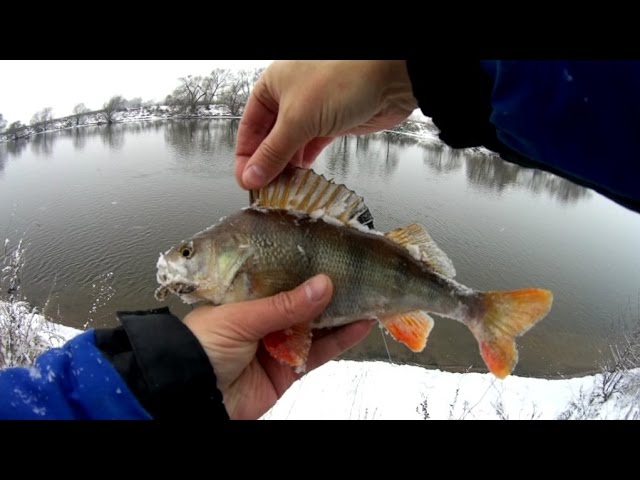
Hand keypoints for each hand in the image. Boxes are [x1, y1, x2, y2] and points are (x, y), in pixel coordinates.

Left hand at [182, 274, 373, 419]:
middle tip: (354, 273)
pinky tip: (359, 324)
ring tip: (367, 294)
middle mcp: (262, 318)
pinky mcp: (289, 369)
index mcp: (244, 296)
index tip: (328, 255)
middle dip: (328, 289)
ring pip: (317, 324)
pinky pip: (320, 351)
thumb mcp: (240, 317)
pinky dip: (342, 339)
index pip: (279, 276)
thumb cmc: (201, 347)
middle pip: (302, 300)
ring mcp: (277, 343)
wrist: (192, 396)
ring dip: (342, 312)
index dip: (304, 267)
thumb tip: (322, 285)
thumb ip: (284, 305)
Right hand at [235, 60, 417, 189]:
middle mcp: (290, 97)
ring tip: (282, 189)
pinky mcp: (334, 123)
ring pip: (291, 144)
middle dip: (267, 164)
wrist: (391, 76)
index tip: (246, 181)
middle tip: (265, 190)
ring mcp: (313, 110)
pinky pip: (312, 147)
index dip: (246, 156)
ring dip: (286, 167)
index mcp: (272, 86)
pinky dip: (305, 162)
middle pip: (270, 138)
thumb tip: (252, 176)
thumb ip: (274, 152)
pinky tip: (301, 177)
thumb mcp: (298, 118)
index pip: (249, 127)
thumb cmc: (343, 79)